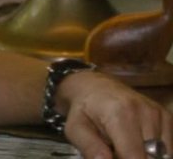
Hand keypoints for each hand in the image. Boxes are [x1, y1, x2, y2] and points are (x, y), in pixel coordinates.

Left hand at [58, 70, 172, 158]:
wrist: (95, 86)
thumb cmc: (84, 109)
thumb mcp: (76, 128)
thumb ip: (90, 147)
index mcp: (120, 114)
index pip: (135, 157)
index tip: (113, 157)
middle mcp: (145, 112)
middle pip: (150, 157)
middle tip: (116, 150)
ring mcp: (159, 114)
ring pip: (162, 154)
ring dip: (144, 156)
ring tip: (125, 146)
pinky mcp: (167, 117)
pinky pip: (168, 147)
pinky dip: (154, 151)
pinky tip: (137, 143)